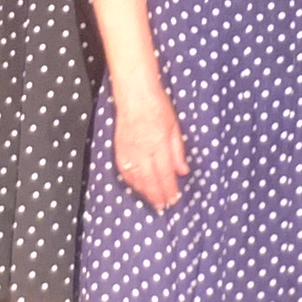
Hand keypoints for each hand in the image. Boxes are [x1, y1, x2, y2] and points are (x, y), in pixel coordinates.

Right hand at [112, 81, 189, 209]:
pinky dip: (131, 182)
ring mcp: (129, 151)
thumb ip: (178, 151)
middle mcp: (143, 151)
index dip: (170, 189)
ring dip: (145, 192)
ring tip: (152, 201)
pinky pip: (124, 171)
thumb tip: (183, 171)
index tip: (174, 200)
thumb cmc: (158, 106)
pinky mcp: (119, 149)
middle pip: (150, 180)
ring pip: (136, 178)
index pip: (165, 174)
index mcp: (159, 145)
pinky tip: (136, 187)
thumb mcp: (174, 127)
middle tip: (163, 207)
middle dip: (157, 195)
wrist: (134, 94)